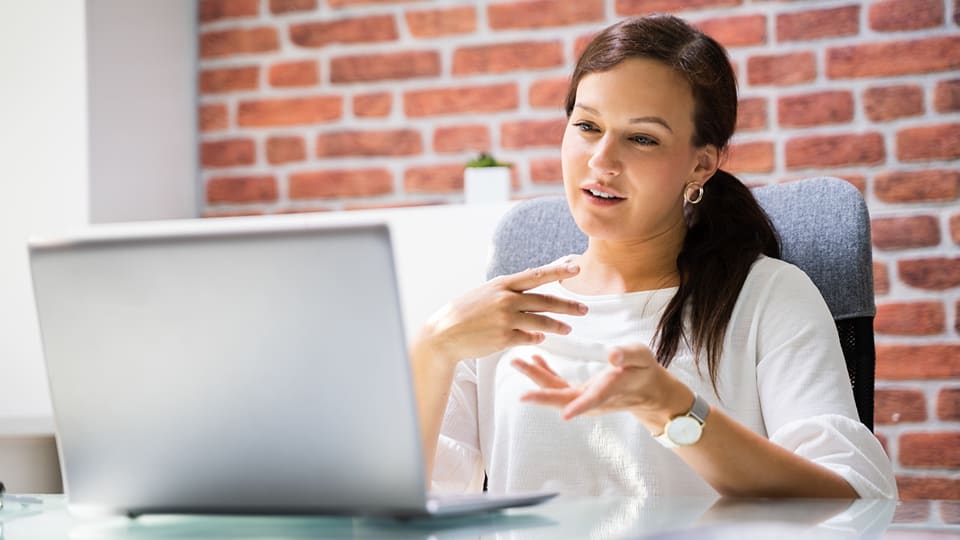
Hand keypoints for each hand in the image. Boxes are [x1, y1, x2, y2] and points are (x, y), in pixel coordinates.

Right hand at [418, 262, 588, 364]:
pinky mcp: (503, 338)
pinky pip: (528, 339)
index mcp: (502, 284)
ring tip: (568, 329)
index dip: (558, 271)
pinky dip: (536, 338)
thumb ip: (510, 294)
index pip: (536, 275)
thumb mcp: (486, 293)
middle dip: (568, 306)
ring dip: (557, 326)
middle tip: (584, 308)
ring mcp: (505, 319)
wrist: (444, 333)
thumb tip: (533, 300)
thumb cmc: (466, 312)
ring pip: (541, 323)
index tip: (576, 267)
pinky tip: (540, 339)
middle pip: (545, 301)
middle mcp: (506, 300)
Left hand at [512, 344, 690, 429]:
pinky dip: (545, 373)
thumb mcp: (642, 357)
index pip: (594, 399)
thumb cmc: (644, 370)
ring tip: (517, 361)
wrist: (646, 390)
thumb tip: (613, 354)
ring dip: (536, 378)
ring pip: (556, 391)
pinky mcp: (579, 393)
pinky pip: (558, 386)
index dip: (580, 406)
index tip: (565, 414)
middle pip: (564, 399)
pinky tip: (534, 360)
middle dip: (541, 394)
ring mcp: (583, 398)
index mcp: (610, 390)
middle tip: (521, 387)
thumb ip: (628, 354)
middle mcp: (593, 399)